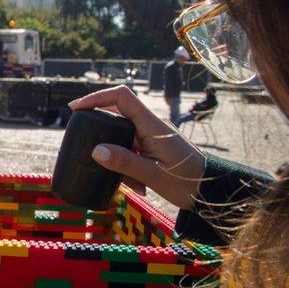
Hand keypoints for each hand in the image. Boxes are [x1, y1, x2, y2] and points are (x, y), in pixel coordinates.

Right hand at [69, 85, 204, 210]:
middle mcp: (151, 125)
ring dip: (117, 158)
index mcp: (152, 125)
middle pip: (117, 114)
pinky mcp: (154, 147)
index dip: (97, 97)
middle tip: (89, 153)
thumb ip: (124, 162)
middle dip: (101, 135)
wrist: (211, 190)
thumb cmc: (187, 181)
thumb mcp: (153, 174)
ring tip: (129, 183)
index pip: (122, 97)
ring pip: (122, 137)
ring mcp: (152, 136)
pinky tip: (137, 186)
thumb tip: (95, 151)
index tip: (76, 109)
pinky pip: (131, 149)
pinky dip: (127, 166)